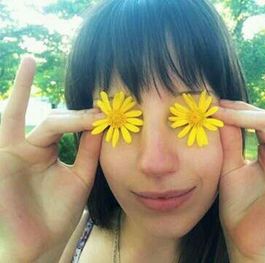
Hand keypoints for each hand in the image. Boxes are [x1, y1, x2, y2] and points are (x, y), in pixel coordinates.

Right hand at [0, 56, 102, 261]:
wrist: (40, 243)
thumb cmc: (58, 211)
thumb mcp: (81, 174)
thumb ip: (89, 148)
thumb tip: (104, 122)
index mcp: (46, 150)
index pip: (68, 125)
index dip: (88, 119)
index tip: (110, 114)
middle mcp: (28, 145)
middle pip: (58, 120)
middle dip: (78, 116)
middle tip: (102, 111)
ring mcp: (12, 149)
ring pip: (41, 121)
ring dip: (31, 90)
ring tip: (30, 61)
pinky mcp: (3, 156)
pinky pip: (10, 123)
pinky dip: (17, 96)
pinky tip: (26, 68)